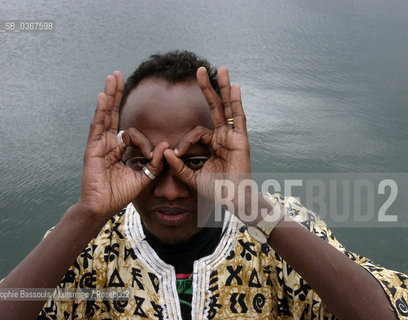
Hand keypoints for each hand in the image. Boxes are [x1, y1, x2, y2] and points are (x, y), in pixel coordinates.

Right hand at [78, 71, 165, 217]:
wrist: (103, 207)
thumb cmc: (120, 194)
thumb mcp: (144, 177)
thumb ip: (155, 163)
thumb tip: (165, 145)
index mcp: (119, 149)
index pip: (132, 134)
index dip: (144, 143)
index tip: (150, 156)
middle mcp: (108, 143)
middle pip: (114, 114)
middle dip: (117, 95)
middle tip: (119, 75)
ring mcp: (99, 144)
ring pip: (105, 115)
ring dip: (110, 95)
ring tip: (113, 77)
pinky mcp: (93, 148)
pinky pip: (97, 126)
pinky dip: (100, 111)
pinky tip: (102, 95)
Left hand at [164, 67, 251, 205]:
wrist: (232, 200)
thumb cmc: (216, 190)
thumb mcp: (192, 177)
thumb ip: (179, 166)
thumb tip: (166, 152)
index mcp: (212, 144)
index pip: (196, 132)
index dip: (185, 141)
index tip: (178, 154)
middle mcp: (223, 137)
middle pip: (215, 107)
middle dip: (208, 89)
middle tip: (200, 70)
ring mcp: (233, 137)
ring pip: (227, 108)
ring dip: (223, 88)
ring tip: (221, 69)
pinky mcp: (241, 140)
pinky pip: (238, 118)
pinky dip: (236, 103)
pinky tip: (234, 87)